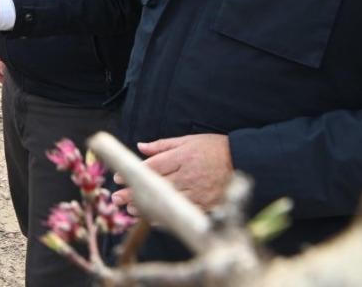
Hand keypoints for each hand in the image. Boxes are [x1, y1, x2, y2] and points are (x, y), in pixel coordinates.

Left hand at [112, 134, 232, 212]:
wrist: (245, 160)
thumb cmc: (215, 148)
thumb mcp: (189, 140)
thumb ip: (163, 145)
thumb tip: (141, 146)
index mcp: (182, 157)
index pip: (152, 166)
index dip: (134, 173)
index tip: (118, 178)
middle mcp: (188, 175)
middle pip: (156, 185)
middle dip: (133, 192)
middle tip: (116, 198)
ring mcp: (198, 191)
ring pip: (167, 200)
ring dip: (147, 206)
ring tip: (129, 210)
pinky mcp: (207, 204)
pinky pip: (183, 211)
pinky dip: (168, 216)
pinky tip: (154, 219)